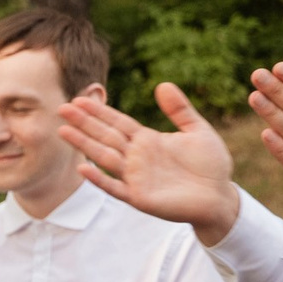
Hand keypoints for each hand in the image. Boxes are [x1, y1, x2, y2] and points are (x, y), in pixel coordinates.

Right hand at [59, 84, 238, 244]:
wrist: (220, 196)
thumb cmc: (211, 165)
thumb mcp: (198, 131)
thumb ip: (180, 110)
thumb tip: (162, 84)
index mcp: (147, 140)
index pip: (117, 122)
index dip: (99, 111)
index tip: (80, 99)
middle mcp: (136, 157)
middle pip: (105, 136)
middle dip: (83, 123)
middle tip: (62, 108)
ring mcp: (135, 177)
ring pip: (103, 157)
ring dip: (83, 144)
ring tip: (63, 131)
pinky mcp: (138, 197)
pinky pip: (114, 187)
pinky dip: (99, 179)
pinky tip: (83, 168)